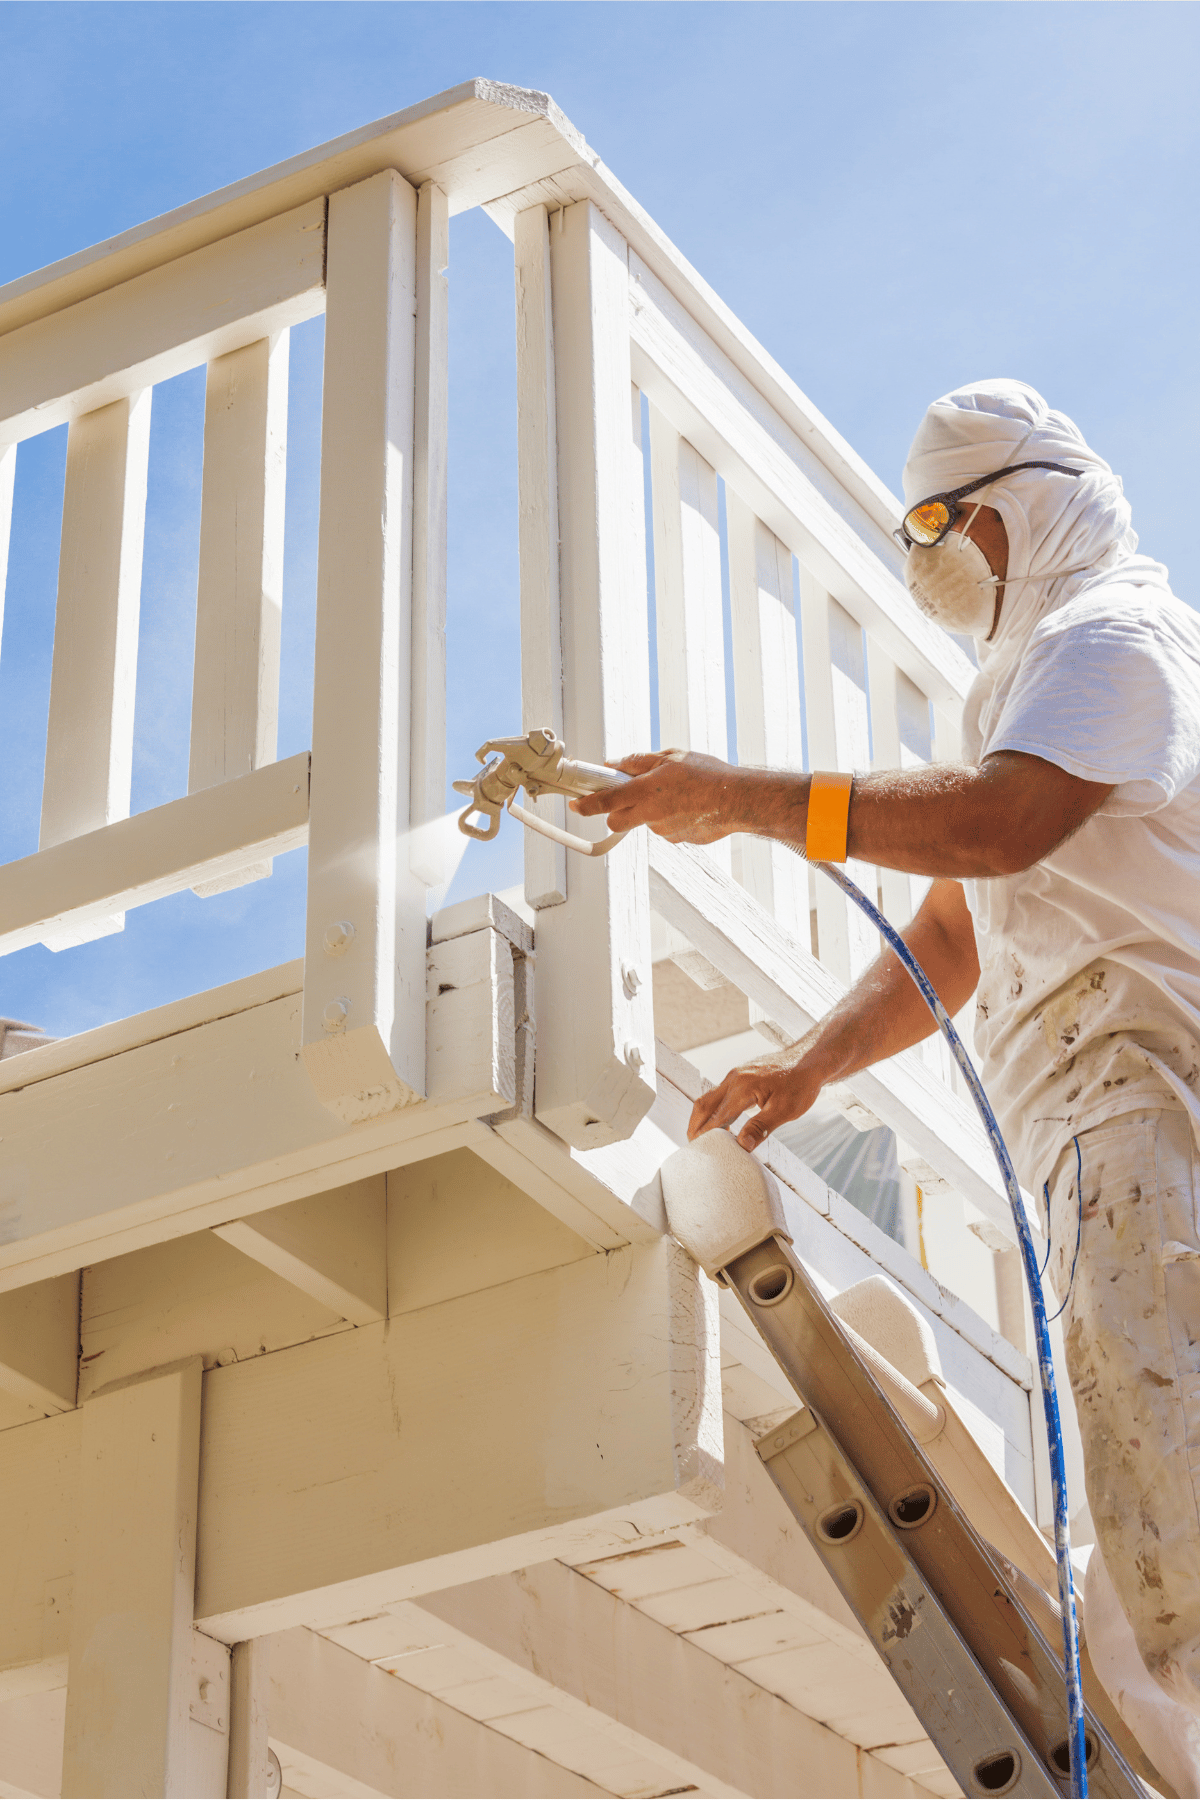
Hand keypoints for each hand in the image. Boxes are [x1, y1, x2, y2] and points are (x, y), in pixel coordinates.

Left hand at [570, 749, 739, 845]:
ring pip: (645, 823)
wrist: (737, 800)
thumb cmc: (707, 774)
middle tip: (629, 797)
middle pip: (617, 821)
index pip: (604, 801)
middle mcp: (650, 814)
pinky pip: (666, 828)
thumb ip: (638, 762)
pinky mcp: (678, 839)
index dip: (585, 804)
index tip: (575, 804)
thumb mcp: (670, 756)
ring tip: (676, 794)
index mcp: (644, 791)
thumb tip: (615, 764)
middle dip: (616, 812)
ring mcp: (664, 830)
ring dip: (650, 811)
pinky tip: (688, 806)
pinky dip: (670, 818)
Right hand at [688, 1044, 825, 1150]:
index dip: (707, 1136)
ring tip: (701, 1137)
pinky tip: (720, 1121)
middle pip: (703, 1104)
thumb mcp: (785, 1110)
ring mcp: (736, 1075)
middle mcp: (734, 1079)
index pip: (717, 1117)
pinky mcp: (741, 1075)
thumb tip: (742, 1145)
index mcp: (743, 1088)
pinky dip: (713, 1109)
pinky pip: (720, 1093)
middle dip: (695, 1126)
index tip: (700, 1152)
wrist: (810, 1060)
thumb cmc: (801, 1083)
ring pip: (709, 1097)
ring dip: (702, 1117)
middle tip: (692, 1146)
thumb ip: (761, 1128)